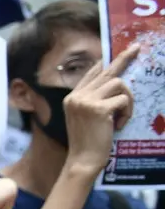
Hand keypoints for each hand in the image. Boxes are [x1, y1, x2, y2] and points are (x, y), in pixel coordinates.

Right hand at [64, 43, 139, 172]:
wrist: (83, 160)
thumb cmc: (87, 142)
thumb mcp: (85, 118)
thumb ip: (93, 100)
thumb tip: (114, 83)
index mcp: (72, 97)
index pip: (92, 73)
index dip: (106, 63)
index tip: (120, 54)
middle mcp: (77, 96)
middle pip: (107, 72)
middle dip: (124, 59)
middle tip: (137, 48)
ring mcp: (86, 101)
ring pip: (118, 85)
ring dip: (127, 100)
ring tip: (122, 117)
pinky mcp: (98, 109)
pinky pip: (123, 100)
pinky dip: (126, 112)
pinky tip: (118, 125)